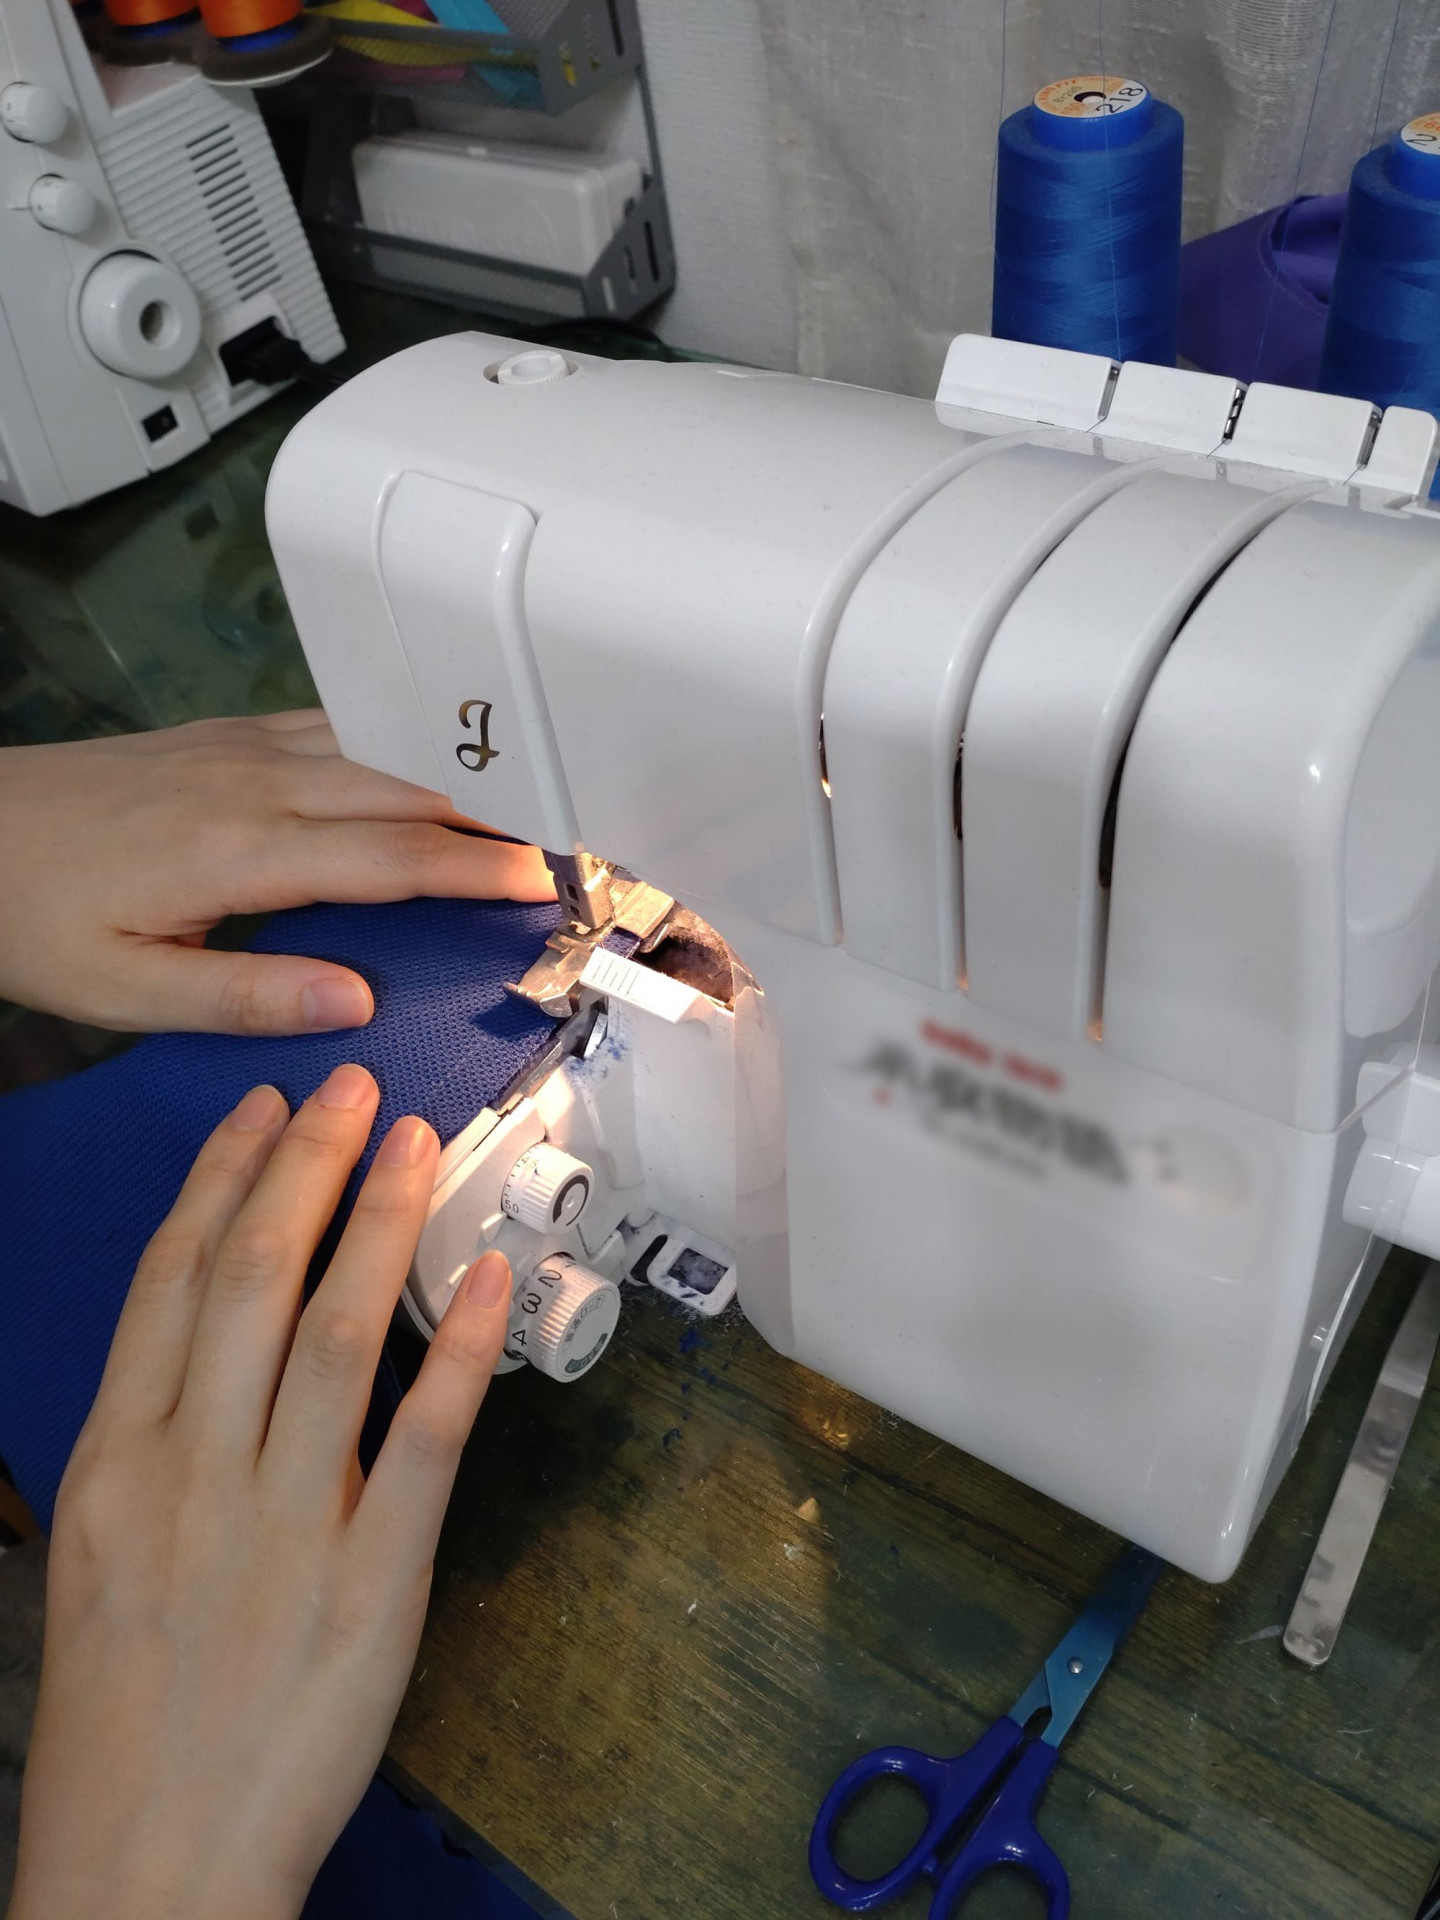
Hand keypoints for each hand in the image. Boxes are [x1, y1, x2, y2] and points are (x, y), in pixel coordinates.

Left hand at [0, 711, 554, 1033]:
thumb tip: (358, 1004)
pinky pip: (340, 729)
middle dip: (499, 818)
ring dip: (461, 777)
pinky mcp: (228, 735)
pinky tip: (430, 762)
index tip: (550, 883)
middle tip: (572, 845)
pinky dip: (402, 747)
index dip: (482, 871)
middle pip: (409, 792)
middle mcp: (258, 785)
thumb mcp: (123, 989)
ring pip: (382, 752)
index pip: (395, 857)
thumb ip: (245, 997)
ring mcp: (245, 748)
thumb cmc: (31, 916)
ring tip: (529, 805)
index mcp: (243, 852)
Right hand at [8, 1067, 512, 1919]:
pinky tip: (489, 1280)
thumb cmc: (123, 1713)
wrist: (147, 1870)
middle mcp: (194, 1474)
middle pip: (253, 1283)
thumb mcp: (99, 1554)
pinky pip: (425, 1442)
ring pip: (338, 1334)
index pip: (171, 1284)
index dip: (223, 1182)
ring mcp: (283, 1527)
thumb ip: (155, 1440)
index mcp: (116, 1463)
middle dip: (305, 1168)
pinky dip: (462, 1351)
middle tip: (349, 1091)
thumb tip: (212, 1336)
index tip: (262, 1111)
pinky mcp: (373, 1583)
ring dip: (380, 1225)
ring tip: (412, 1144)